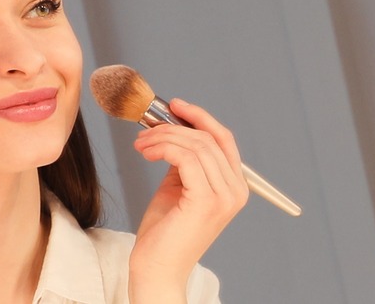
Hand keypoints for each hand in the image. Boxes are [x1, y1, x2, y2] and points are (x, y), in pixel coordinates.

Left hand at [128, 99, 247, 301]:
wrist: (156, 268)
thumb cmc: (164, 231)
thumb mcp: (177, 186)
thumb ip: (183, 161)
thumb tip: (172, 129)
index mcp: (233, 187)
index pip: (222, 139)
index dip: (199, 117)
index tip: (174, 105)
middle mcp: (235, 191)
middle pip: (208, 138)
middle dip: (172, 127)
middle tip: (144, 130)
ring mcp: (224, 196)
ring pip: (195, 145)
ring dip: (161, 137)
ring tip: (139, 145)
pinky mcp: (207, 200)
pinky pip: (185, 157)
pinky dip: (162, 148)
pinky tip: (146, 153)